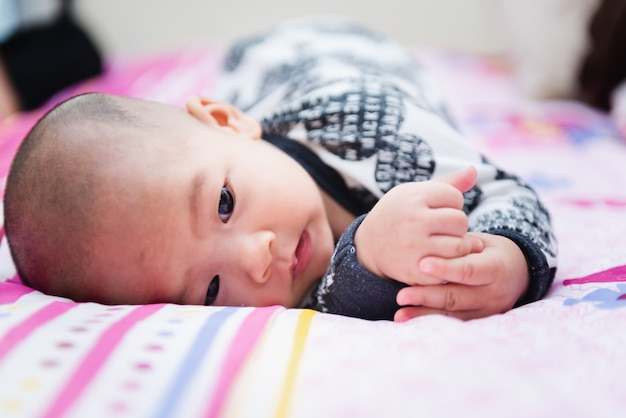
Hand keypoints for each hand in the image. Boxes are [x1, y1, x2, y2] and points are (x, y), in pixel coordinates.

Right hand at [354, 166, 482, 283]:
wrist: (368, 247)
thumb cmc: (399, 215)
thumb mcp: (415, 193)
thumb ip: (448, 184)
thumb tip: (474, 171)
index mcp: (413, 197)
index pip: (455, 197)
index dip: (450, 205)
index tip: (437, 211)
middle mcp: (413, 220)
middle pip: (460, 221)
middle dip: (455, 226)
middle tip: (441, 229)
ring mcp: (414, 247)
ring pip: (460, 246)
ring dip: (456, 246)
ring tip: (442, 243)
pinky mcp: (416, 270)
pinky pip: (450, 267)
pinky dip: (448, 264)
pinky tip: (435, 258)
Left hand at [394, 232, 529, 320]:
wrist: (518, 273)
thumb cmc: (490, 251)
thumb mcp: (481, 242)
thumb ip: (459, 245)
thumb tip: (429, 243)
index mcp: (496, 267)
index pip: (468, 270)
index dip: (445, 268)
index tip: (421, 264)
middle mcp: (494, 293)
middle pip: (457, 296)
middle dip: (427, 297)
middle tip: (402, 296)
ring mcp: (488, 310)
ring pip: (453, 314)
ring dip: (424, 314)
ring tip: (400, 313)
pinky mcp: (481, 321)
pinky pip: (454, 323)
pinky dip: (432, 321)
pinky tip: (412, 321)